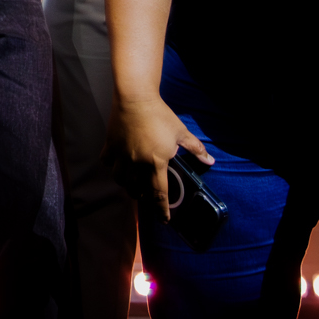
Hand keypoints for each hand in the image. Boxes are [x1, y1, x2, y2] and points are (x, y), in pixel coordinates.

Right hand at [119, 95, 212, 217]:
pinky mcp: (110, 145)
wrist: (136, 98)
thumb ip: (196, 149)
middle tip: (148, 196)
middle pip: (136, 190)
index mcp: (155, 163)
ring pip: (120, 180)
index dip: (162, 209)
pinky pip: (107, 162)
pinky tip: (117, 164)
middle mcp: (136, 163)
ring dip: (127, 185)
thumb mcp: (181, 133)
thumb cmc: (160, 116)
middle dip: (143, 197)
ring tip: (132, 183)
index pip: (159, 194)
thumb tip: (211, 161)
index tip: (165, 220)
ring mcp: (121, 155)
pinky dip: (112, 166)